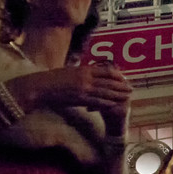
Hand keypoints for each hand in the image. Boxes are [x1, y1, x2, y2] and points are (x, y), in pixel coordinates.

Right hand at [9, 64, 131, 123]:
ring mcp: (84, 89)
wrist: (41, 87)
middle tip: (130, 88)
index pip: (105, 70)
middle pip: (109, 81)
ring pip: (105, 92)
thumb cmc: (53, 79)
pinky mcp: (80, 99)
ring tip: (127, 97)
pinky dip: (107, 103)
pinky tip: (114, 104)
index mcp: (84, 69)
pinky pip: (97, 101)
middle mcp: (86, 77)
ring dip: (117, 95)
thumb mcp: (70, 71)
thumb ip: (82, 73)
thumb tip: (91, 74)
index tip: (123, 77)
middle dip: (121, 85)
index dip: (116, 74)